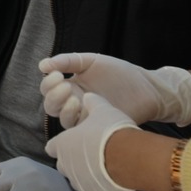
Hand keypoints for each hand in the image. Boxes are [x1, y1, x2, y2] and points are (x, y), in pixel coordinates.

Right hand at [40, 54, 190, 128]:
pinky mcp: (96, 128)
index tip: (57, 74)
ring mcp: (86, 117)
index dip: (48, 83)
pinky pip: (79, 129)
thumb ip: (68, 61)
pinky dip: (76, 118)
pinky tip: (84, 106)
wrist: (147, 88)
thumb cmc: (121, 74)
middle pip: (51, 106)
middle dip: (53, 96)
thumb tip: (42, 65)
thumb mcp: (92, 61)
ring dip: (63, 109)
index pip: (48, 89)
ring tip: (76, 98)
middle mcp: (75, 103)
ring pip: (62, 119)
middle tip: (65, 85)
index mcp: (72, 86)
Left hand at [45, 93, 137, 190]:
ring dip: (85, 174)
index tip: (73, 142)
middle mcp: (65, 165)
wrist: (127, 157)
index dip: (62, 144)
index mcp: (62, 145)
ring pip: (76, 179)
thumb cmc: (110, 130)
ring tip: (102, 167)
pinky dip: (97, 188)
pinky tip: (109, 180)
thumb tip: (88, 96)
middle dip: (73, 160)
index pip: (53, 146)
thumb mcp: (102, 110)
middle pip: (64, 164)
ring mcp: (77, 182)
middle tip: (91, 154)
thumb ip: (93, 103)